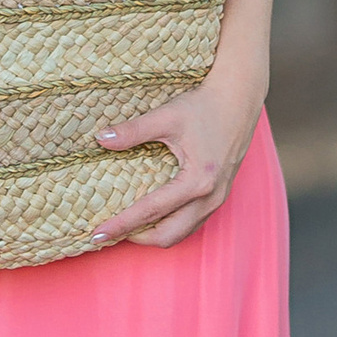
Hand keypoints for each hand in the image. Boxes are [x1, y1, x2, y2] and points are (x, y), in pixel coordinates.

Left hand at [90, 73, 263, 249]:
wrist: (240, 99)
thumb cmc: (205, 105)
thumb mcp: (167, 116)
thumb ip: (133, 131)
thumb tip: (100, 139)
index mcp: (198, 181)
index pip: (150, 211)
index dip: (121, 225)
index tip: (97, 234)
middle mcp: (210, 197)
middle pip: (168, 235)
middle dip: (137, 238)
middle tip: (108, 232)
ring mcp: (218, 199)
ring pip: (182, 232)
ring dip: (154, 234)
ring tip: (127, 226)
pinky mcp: (219, 195)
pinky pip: (192, 222)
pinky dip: (170, 225)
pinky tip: (153, 214)